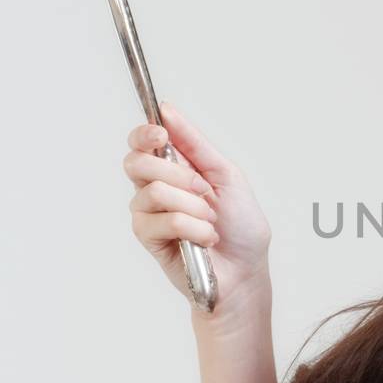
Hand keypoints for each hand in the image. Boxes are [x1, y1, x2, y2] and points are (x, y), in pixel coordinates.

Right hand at [122, 101, 271, 308]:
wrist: (245, 270)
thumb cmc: (240, 227)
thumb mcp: (227, 175)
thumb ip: (195, 144)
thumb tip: (167, 111)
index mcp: (174, 168)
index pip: (142, 142)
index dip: (145, 134)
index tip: (161, 135)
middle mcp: (155, 188)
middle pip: (137, 162)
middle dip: (178, 173)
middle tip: (205, 190)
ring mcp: (148, 213)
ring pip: (154, 191)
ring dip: (193, 206)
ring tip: (210, 221)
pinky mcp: (148, 238)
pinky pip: (163, 220)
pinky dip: (192, 228)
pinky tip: (205, 238)